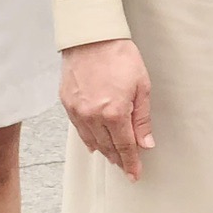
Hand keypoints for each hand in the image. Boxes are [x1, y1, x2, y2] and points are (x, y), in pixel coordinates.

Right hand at [60, 38, 153, 179]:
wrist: (91, 38)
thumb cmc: (120, 57)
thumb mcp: (141, 86)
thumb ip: (142, 118)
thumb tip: (146, 142)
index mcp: (113, 112)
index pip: (124, 146)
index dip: (131, 162)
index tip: (135, 174)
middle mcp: (92, 116)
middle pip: (107, 146)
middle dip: (118, 159)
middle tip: (127, 168)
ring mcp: (77, 111)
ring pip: (91, 140)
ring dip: (104, 151)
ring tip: (114, 158)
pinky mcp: (67, 104)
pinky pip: (78, 129)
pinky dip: (88, 139)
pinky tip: (94, 144)